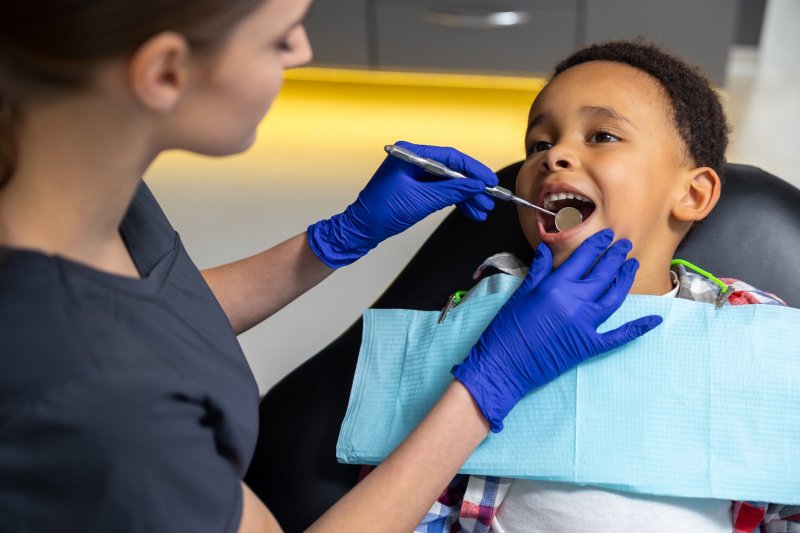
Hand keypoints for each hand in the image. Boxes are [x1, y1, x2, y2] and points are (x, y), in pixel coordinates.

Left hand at [307, 141, 497, 267]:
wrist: (360, 230)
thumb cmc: (381, 212)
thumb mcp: (421, 201)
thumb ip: (451, 191)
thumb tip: (475, 185)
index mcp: (410, 155)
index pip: (450, 157)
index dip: (473, 169)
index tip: (489, 180)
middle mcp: (413, 161)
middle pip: (451, 170)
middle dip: (472, 186)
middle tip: (489, 199)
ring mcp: (414, 176)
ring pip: (448, 183)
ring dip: (466, 197)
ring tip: (482, 210)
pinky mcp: (414, 189)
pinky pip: (440, 192)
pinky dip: (455, 201)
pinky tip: (470, 210)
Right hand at [452, 229, 662, 431]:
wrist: (504, 364)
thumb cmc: (506, 329)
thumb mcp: (519, 294)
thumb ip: (537, 271)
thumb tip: (545, 249)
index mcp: (556, 286)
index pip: (582, 258)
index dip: (597, 244)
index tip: (607, 235)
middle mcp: (575, 301)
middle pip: (603, 273)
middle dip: (616, 256)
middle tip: (625, 245)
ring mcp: (585, 324)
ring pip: (614, 296)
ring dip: (625, 279)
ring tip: (632, 266)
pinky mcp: (588, 345)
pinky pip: (619, 335)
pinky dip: (638, 328)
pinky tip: (654, 320)